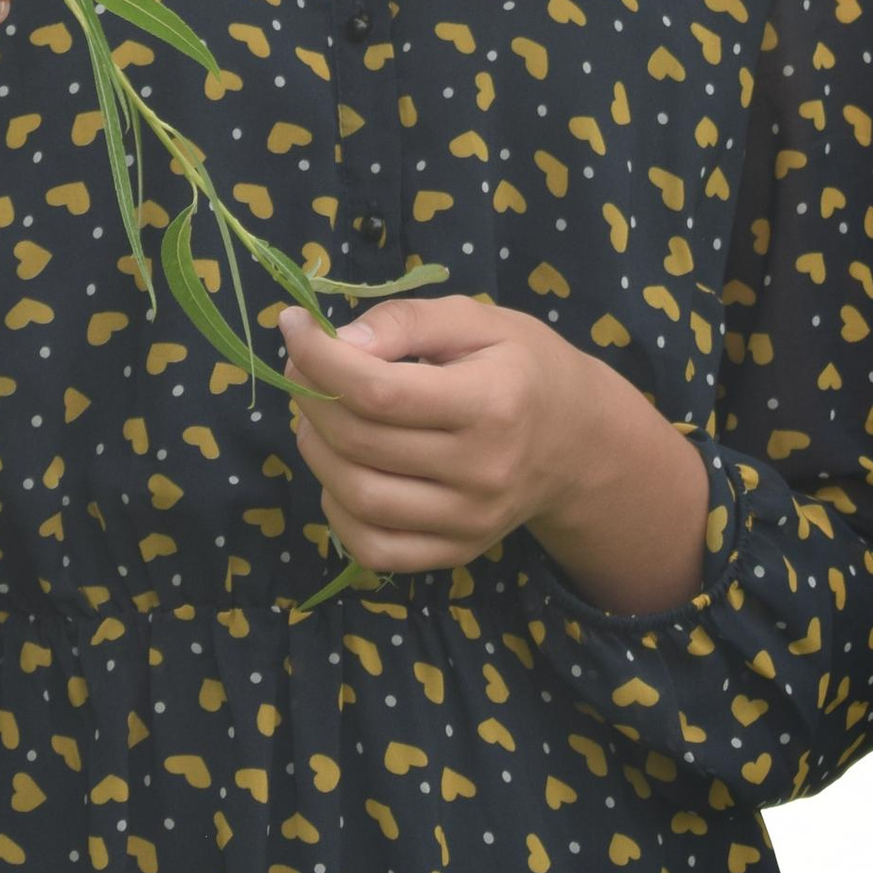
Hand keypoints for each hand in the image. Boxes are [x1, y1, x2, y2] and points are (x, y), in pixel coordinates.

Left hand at [279, 294, 708, 614]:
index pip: (381, 392)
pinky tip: (341, 469)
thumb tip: (342, 341)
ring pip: (359, 498)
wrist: (578, 442)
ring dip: (316, 450)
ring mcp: (470, 521)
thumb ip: (408, 321)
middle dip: (311, 397)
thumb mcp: (478, 319)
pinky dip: (337, 510)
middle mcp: (483, 472)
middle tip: (302, 365)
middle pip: (362, 444)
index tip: (294, 326)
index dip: (321, 358)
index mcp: (492, 403)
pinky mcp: (457, 552)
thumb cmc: (522, 367)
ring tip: (317, 414)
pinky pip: (374, 548)